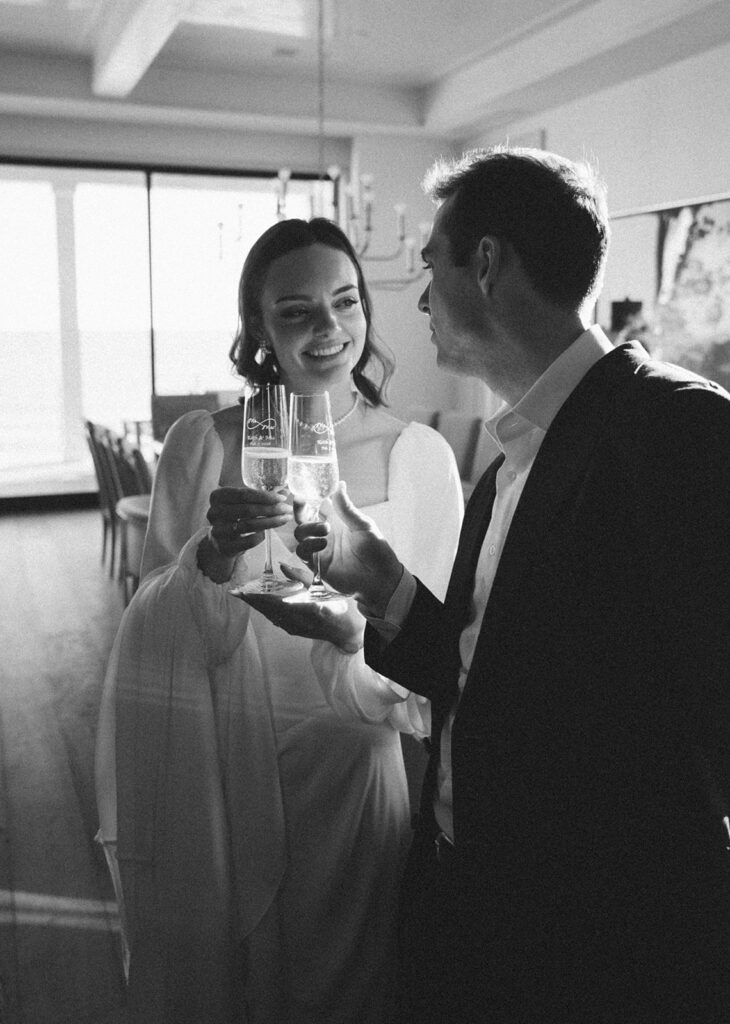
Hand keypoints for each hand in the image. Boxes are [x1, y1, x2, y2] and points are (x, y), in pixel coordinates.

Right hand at [206, 485, 292, 557]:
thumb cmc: (236, 516)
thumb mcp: (244, 503)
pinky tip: (266, 533)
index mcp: (217, 496)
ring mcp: (217, 530)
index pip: (244, 494)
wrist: (222, 541)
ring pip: (249, 525)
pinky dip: (260, 536)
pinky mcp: (223, 546)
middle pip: (247, 509)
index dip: (265, 496)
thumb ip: (262, 496)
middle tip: (287, 509)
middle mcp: (214, 512)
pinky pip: (248, 541)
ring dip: (271, 522)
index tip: (282, 498)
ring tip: (284, 519)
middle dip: (271, 509)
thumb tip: (286, 491)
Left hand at [236, 587, 365, 652]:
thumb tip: (282, 565)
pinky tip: (261, 604)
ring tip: (244, 596)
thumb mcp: (324, 589)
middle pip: (267, 609)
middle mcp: (296, 621)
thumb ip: (302, 577)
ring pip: (269, 615)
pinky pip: (276, 619)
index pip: (274, 601)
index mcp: (304, 608)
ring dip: (257, 605)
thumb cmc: (340, 608)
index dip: (257, 596)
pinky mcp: (294, 631)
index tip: (242, 590)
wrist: (348, 633)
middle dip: (252, 600)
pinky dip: (266, 610)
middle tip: (236, 592)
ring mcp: (294, 628)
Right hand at [293, 482, 402, 615]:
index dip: (308, 497)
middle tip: (303, 503)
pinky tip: (322, 545)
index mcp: (336, 520)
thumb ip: (347, 508)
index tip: (303, 491)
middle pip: (303, 518)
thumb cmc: (376, 550)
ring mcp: (319, 548)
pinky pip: (302, 552)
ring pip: (300, 534)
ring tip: (326, 530)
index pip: (316, 504)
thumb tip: (340, 484)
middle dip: (300, 510)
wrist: (379, 579)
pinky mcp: (317, 564)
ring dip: (308, 528)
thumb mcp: (363, 525)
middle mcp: (325, 532)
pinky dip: (308, 546)